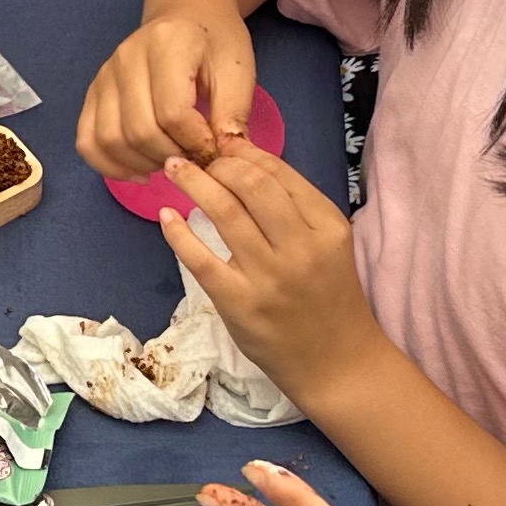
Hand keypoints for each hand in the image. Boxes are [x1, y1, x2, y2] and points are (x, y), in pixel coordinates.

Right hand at [76, 5, 263, 179]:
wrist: (187, 13)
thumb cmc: (216, 42)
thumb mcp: (238, 71)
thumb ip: (233, 114)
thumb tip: (221, 159)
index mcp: (166, 44)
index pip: (172, 113)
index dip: (195, 143)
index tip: (214, 147)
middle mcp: (125, 57)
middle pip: (138, 130)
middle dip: (171, 157)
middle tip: (194, 159)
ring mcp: (104, 75)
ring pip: (109, 140)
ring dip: (142, 163)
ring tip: (170, 162)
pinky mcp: (93, 92)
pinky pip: (87, 140)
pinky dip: (109, 165)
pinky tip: (139, 170)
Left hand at [167, 146, 378, 397]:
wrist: (338, 362)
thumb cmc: (328, 297)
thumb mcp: (327, 244)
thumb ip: (293, 207)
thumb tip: (244, 160)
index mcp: (327, 226)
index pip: (279, 174)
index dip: (243, 152)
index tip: (220, 143)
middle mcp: (301, 247)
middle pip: (251, 185)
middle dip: (216, 163)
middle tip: (194, 156)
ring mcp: (269, 276)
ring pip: (224, 213)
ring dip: (192, 183)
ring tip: (173, 169)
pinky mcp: (239, 303)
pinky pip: (200, 259)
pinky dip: (178, 232)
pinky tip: (167, 216)